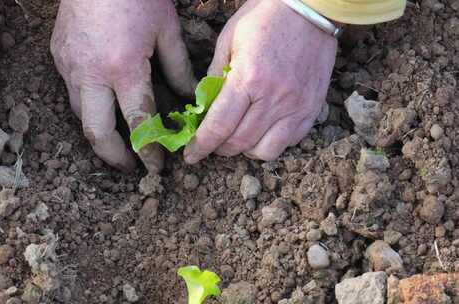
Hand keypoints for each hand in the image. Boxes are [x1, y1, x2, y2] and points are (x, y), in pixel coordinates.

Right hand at [51, 0, 195, 172]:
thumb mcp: (166, 29)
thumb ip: (178, 68)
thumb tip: (189, 97)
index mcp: (123, 68)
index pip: (138, 122)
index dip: (149, 151)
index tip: (157, 167)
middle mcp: (91, 74)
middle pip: (97, 133)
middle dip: (115, 157)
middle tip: (131, 167)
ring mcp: (69, 66)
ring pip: (81, 116)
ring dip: (100, 135)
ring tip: (119, 143)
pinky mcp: (58, 58)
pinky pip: (72, 93)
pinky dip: (89, 108)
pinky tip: (104, 106)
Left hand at [184, 0, 336, 162]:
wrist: (311, 7)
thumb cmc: (265, 17)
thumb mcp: (228, 39)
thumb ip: (214, 75)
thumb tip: (203, 107)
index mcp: (248, 79)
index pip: (218, 127)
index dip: (201, 146)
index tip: (191, 155)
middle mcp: (274, 98)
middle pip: (239, 143)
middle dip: (219, 149)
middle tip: (212, 143)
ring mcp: (296, 106)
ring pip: (264, 152)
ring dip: (245, 150)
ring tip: (238, 137)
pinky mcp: (312, 109)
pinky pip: (289, 143)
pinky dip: (271, 143)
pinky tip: (262, 130)